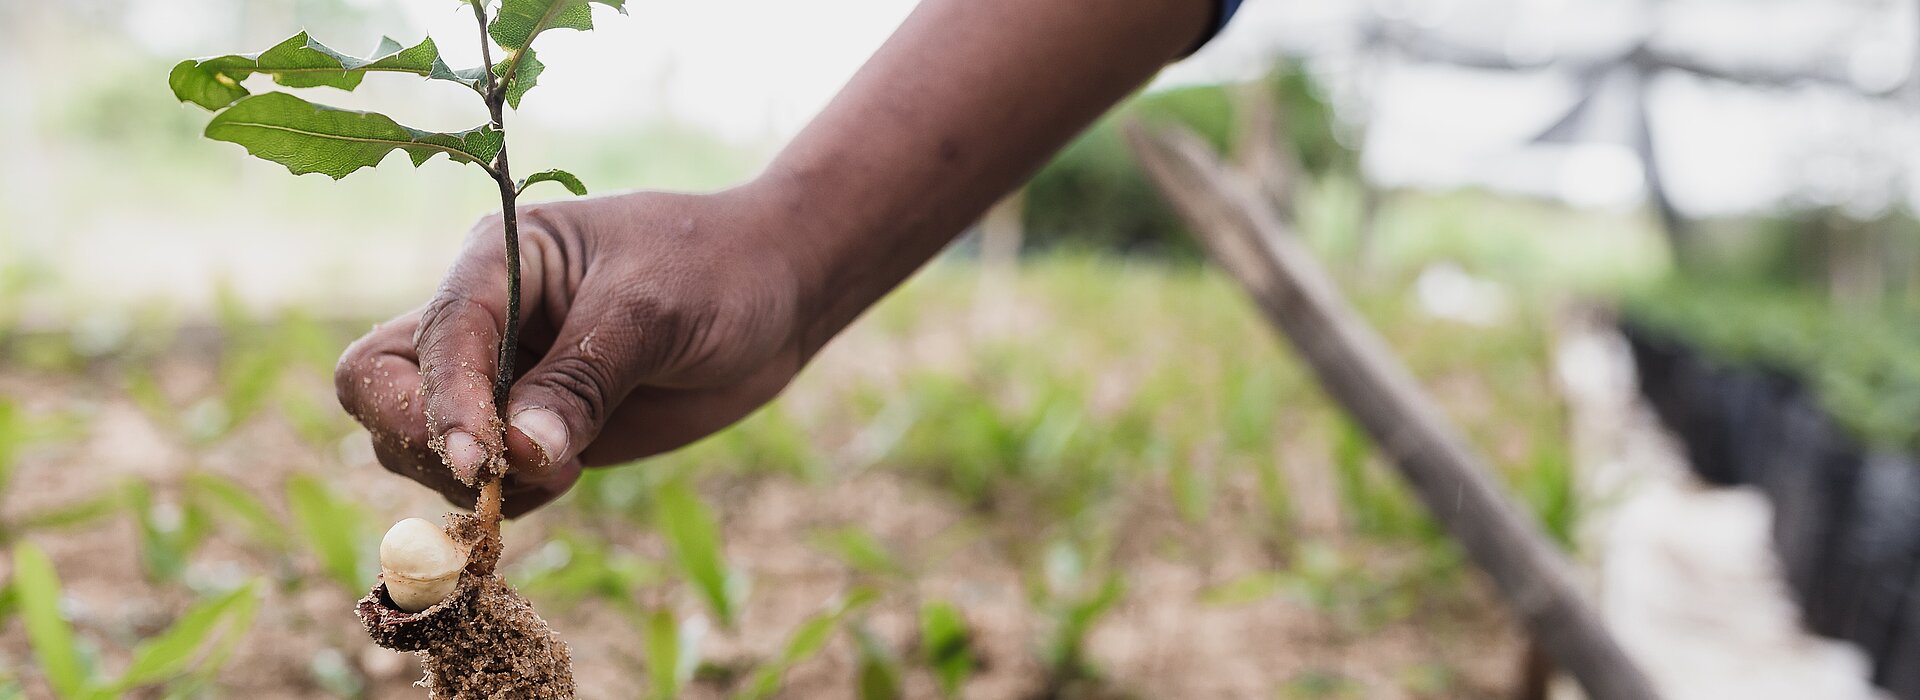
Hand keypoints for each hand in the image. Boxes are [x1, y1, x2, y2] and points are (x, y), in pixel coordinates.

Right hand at [336, 186, 807, 515]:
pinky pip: (481, 480)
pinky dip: (508, 498)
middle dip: (421, 441)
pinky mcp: (531, 427)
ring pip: (417, 443)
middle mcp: (482, 318)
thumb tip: (519, 454)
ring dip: (472, 481)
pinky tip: (571, 476)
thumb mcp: (652, 312)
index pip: (432, 337)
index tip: (483, 462)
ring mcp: (501, 376)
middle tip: (498, 476)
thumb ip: (583, 381)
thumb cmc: (716, 271)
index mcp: (495, 260)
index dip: (443, 405)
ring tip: (567, 469)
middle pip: (380, 388)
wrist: (776, 291)